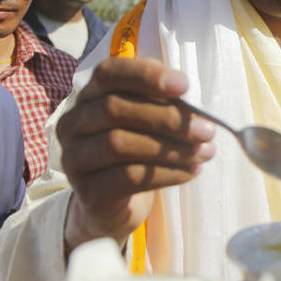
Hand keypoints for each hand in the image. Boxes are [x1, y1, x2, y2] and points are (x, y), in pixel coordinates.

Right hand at [56, 58, 216, 251]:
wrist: (116, 207)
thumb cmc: (137, 154)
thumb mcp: (149, 123)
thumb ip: (163, 104)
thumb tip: (193, 102)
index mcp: (89, 96)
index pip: (109, 73)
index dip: (146, 75)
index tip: (184, 86)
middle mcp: (73, 123)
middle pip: (115, 109)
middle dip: (168, 118)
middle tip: (207, 130)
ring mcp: (75, 158)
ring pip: (120, 144)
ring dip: (172, 148)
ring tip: (204, 152)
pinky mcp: (88, 190)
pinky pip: (128, 177)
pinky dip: (167, 173)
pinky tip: (192, 171)